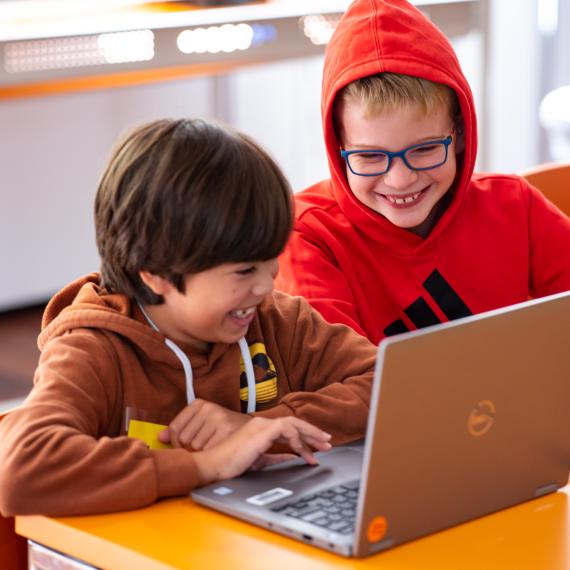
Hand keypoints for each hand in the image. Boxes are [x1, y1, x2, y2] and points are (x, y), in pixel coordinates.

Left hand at [158, 399, 250, 450]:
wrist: (254, 431)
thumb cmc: (224, 430)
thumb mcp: (202, 424)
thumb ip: (181, 429)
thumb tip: (161, 437)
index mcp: (199, 404)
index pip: (175, 429)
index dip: (179, 443)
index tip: (189, 445)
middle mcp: (208, 407)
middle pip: (183, 439)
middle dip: (191, 450)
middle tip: (205, 448)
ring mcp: (218, 417)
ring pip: (195, 447)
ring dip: (202, 454)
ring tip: (214, 448)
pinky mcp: (227, 429)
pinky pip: (208, 451)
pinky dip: (213, 456)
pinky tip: (220, 451)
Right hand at [193, 416, 331, 484]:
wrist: (213, 467)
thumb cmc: (230, 466)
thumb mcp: (259, 462)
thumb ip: (276, 458)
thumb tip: (292, 459)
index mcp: (260, 429)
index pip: (288, 427)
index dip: (305, 435)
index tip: (318, 445)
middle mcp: (262, 424)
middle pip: (294, 422)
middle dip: (313, 433)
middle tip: (328, 442)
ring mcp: (261, 426)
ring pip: (293, 423)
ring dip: (310, 435)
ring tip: (322, 446)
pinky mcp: (261, 431)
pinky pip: (286, 430)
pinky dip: (297, 440)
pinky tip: (303, 452)